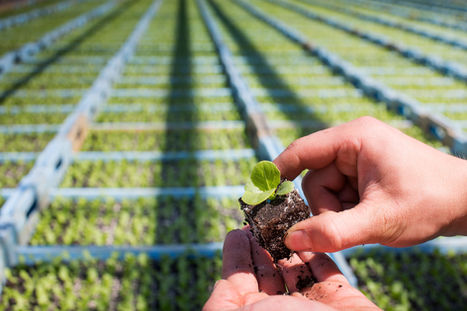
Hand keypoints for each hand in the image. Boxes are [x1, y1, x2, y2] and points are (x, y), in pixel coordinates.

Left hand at [203, 228, 379, 310]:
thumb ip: (224, 303)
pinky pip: (326, 270)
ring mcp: (311, 308)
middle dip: (262, 246)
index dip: (237, 255)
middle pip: (267, 273)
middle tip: (261, 221)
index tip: (238, 231)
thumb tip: (224, 285)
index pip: (239, 282)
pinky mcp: (340, 301)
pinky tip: (307, 235)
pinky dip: (316, 251)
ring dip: (288, 246)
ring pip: (295, 269)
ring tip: (281, 222)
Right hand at [273, 117, 466, 252]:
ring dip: (338, 211)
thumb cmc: (428, 201)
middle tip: (349, 224)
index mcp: (354, 138)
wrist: (465, 201)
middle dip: (326, 207)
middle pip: (313, 178)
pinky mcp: (362, 171)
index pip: (301, 151)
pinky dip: (346, 210)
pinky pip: (338, 193)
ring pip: (324, 190)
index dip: (276, 172)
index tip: (257, 192)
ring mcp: (357, 156)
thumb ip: (332, 232)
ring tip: (367, 219)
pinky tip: (368, 214)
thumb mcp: (378, 220)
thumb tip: (290, 239)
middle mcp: (352, 142)